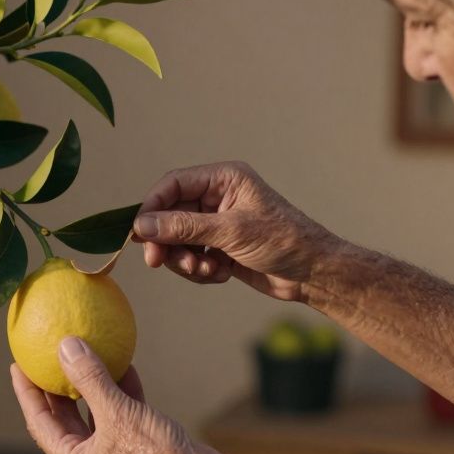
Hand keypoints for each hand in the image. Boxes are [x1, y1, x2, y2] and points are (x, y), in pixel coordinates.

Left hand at [9, 336, 198, 453]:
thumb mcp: (117, 413)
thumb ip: (89, 378)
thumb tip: (65, 346)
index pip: (39, 421)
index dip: (27, 391)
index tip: (18, 364)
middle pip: (63, 419)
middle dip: (55, 388)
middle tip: (46, 358)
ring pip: (94, 416)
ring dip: (91, 387)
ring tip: (83, 356)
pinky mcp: (137, 451)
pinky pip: (121, 417)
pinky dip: (120, 394)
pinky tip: (125, 366)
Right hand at [133, 161, 338, 300]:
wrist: (313, 273)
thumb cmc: (282, 241)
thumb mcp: (231, 231)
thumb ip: (184, 228)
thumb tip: (142, 226)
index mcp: (223, 179)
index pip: (173, 185)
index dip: (152, 207)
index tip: (139, 233)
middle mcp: (218, 197)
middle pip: (171, 216)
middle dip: (168, 242)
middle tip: (158, 262)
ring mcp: (218, 224)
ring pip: (179, 240)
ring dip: (185, 260)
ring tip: (205, 270)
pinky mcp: (220, 247)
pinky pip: (192, 257)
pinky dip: (200, 269)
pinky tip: (220, 274)